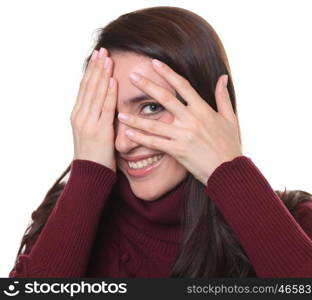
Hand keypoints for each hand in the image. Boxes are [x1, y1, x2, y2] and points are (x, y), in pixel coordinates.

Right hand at [70, 47, 117, 171]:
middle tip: (102, 49)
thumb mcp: (91, 132)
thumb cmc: (94, 154)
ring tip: (107, 58)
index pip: (85, 87)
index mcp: (78, 115)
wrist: (90, 174)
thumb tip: (105, 104)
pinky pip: (105, 107)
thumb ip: (95, 117)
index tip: (97, 56)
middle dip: (96, 67)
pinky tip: (113, 80)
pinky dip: (108, 93)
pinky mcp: (99, 130)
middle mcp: (80, 115)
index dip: (91, 71)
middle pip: (88, 86)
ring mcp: (88, 122)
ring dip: (102, 74)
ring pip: (95, 93)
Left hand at [117, 59, 241, 184]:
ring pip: (155, 124)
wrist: (228, 170)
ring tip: (120, 113)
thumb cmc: (229, 145)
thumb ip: (223, 96)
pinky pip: (155, 143)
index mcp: (203, 109)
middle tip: (132, 76)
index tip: (154, 63)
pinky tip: (128, 134)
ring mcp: (183, 135)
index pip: (183, 86)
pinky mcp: (178, 151)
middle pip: (165, 99)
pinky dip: (141, 138)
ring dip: (136, 118)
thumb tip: (222, 77)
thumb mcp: (230, 118)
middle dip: (147, 86)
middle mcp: (191, 120)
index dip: (168, 73)